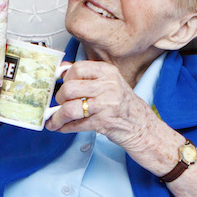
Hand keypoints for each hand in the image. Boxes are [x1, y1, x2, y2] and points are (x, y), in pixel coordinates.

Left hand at [46, 59, 160, 152]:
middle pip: (70, 88)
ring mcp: (107, 104)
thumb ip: (87, 76)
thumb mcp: (109, 84)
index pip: (78, 68)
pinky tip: (63, 128)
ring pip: (70, 108)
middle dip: (59, 99)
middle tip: (60, 104)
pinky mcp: (104, 122)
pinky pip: (77, 124)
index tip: (60, 84)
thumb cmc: (122, 104)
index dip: (65, 78)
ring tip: (55, 120)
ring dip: (58, 117)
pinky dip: (66, 127)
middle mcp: (109, 86)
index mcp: (108, 72)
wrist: (141, 125)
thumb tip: (60, 70)